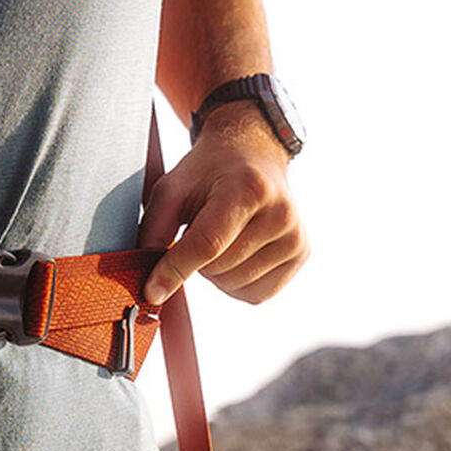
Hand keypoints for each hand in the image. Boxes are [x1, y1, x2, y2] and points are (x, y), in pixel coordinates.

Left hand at [137, 102, 309, 305]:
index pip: (207, 244)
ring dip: (215, 273)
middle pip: (218, 268)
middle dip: (195, 260)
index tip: (151, 291)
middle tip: (200, 229)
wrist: (254, 155)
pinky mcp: (301, 254)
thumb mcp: (173, 187)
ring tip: (220, 237)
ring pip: (234, 285)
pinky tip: (236, 253)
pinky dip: (235, 283)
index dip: (175, 270)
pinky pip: (256, 295)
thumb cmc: (210, 171)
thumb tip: (150, 284)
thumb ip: (154, 230)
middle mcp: (280, 213)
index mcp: (248, 188)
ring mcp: (295, 236)